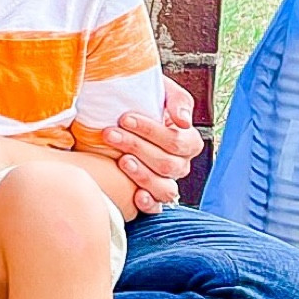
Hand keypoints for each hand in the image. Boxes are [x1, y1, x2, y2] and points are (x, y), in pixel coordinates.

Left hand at [100, 80, 201, 214]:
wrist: (119, 114)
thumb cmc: (143, 101)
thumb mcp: (162, 91)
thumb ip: (177, 101)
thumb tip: (183, 120)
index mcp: (188, 140)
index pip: (176, 141)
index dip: (151, 131)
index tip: (125, 118)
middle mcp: (180, 164)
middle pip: (167, 163)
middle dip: (136, 147)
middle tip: (110, 134)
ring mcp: (167, 182)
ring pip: (164, 187)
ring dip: (141, 174)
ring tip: (121, 161)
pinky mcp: (150, 196)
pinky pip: (156, 207)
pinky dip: (148, 203)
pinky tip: (135, 195)